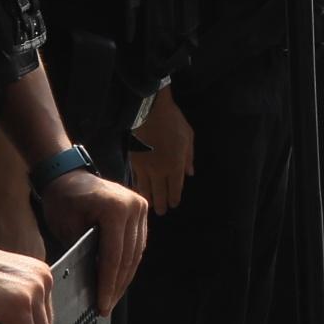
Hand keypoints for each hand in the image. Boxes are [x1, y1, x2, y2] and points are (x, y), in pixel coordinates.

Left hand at [43, 166, 150, 310]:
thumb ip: (84, 253)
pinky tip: (117, 281)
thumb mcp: (67, 228)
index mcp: (115, 209)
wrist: (67, 176)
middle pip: (128, 258)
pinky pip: (137, 245)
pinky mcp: (141, 212)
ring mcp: (141, 208)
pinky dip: (127, 264)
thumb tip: (93, 285)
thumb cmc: (62, 200)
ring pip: (135, 254)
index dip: (107, 284)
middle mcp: (134, 207)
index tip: (102, 305)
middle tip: (106, 308)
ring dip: (124, 278)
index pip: (113, 256)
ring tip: (111, 299)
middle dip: (116, 286)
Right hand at [136, 86, 194, 211]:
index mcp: (175, 164)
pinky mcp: (134, 162)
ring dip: (149, 199)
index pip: (175, 187)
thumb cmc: (172, 121)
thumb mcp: (188, 137)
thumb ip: (189, 157)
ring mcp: (145, 167)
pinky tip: (139, 192)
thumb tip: (190, 173)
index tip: (174, 204)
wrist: (149, 110)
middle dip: (162, 203)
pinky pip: (137, 180)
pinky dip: (139, 188)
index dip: (175, 197)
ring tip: (150, 207)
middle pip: (161, 192)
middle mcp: (160, 170)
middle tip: (162, 212)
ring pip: (147, 189)